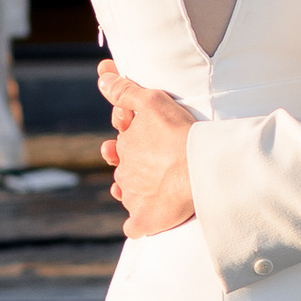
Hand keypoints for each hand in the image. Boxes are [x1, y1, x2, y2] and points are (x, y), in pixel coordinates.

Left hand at [97, 60, 200, 234]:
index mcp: (125, 147)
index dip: (128, 136)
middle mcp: (125, 173)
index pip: (122, 143)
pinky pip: (135, 224)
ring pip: (129, 194)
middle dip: (130, 164)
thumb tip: (101, 75)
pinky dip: (138, 222)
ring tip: (149, 186)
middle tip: (146, 159)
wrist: (199, 170)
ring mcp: (133, 198)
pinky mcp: (143, 220)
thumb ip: (123, 90)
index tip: (134, 129)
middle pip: (125, 169)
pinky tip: (142, 221)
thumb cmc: (178, 134)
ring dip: (134, 191)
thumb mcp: (151, 102)